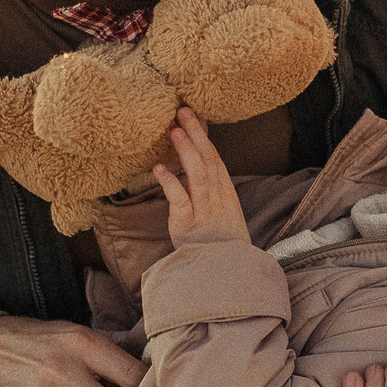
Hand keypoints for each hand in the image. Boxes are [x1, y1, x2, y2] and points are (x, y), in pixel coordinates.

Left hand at [152, 109, 247, 249]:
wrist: (227, 274)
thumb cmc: (222, 246)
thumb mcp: (224, 216)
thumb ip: (211, 194)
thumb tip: (192, 171)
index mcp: (226, 195)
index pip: (216, 160)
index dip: (204, 138)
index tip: (193, 118)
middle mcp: (218, 200)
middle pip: (208, 161)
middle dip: (196, 134)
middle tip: (182, 111)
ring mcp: (205, 212)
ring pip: (198, 175)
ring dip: (186, 151)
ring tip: (174, 131)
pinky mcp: (188, 226)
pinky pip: (180, 200)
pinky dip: (170, 182)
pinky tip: (159, 168)